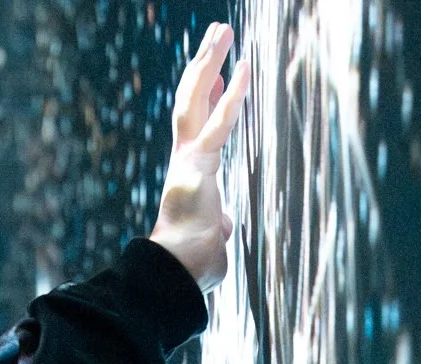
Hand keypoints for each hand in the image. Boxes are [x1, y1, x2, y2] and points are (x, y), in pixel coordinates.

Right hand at [149, 21, 248, 294]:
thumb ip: (217, 224)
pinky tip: (242, 66)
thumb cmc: (193, 266)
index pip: (200, 127)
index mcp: (190, 175)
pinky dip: (231, 96)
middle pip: (191, 101)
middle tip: (217, 33)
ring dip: (208, 63)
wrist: (178, 275)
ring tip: (221, 30)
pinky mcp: (197, 166)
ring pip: (194, 100)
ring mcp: (187, 160)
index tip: (222, 74)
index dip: (212, 98)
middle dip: (205, 65)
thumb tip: (222, 226)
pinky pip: (218, 123)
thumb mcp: (211, 238)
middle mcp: (184, 161)